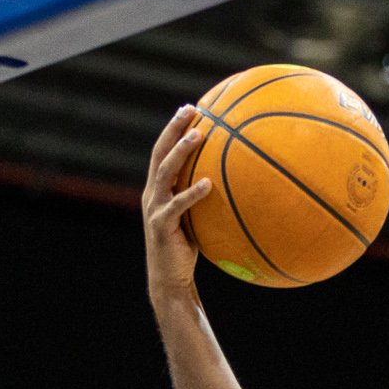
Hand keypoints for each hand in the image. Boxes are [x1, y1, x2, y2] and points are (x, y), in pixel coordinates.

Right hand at [144, 104, 213, 300]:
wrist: (170, 278)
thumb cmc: (187, 249)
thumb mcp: (196, 218)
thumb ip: (204, 200)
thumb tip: (236, 185)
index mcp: (158, 189)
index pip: (163, 151)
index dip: (174, 129)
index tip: (190, 109)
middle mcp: (152, 194)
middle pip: (160, 153)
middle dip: (173, 129)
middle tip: (191, 110)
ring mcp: (154, 208)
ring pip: (165, 172)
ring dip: (181, 151)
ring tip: (199, 135)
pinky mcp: (161, 225)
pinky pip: (177, 205)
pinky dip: (192, 193)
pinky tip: (208, 184)